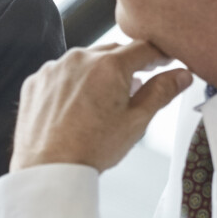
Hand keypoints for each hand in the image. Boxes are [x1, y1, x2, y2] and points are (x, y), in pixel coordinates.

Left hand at [11, 40, 192, 172]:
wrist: (49, 170)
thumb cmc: (91, 149)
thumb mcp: (136, 122)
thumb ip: (161, 92)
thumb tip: (181, 76)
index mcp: (108, 65)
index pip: (143, 47)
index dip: (158, 55)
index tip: (164, 62)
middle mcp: (79, 59)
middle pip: (113, 52)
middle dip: (127, 66)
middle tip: (134, 88)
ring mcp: (54, 68)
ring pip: (85, 61)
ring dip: (97, 74)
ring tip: (102, 104)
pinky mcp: (35, 81)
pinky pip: (60, 74)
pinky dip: (71, 84)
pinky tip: (75, 108)